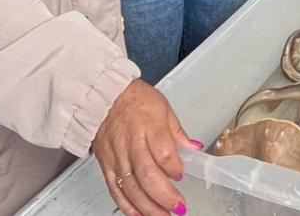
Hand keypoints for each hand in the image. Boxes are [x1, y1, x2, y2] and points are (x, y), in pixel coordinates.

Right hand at [92, 78, 196, 215]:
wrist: (104, 96)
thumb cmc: (136, 100)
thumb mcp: (163, 109)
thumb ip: (178, 132)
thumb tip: (194, 148)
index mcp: (149, 125)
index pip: (163, 151)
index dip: (173, 167)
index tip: (181, 174)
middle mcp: (131, 142)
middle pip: (147, 175)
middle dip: (164, 196)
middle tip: (178, 207)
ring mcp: (116, 156)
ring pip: (131, 187)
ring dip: (149, 207)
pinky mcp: (106, 165)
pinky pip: (116, 190)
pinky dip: (128, 206)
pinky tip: (140, 215)